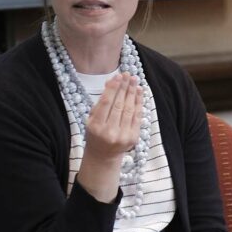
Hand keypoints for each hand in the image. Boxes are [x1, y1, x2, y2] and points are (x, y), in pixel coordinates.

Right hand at [76, 73, 142, 202]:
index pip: (106, 103)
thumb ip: (101, 102)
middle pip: (119, 105)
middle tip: (128, 75)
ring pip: (129, 110)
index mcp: (96, 126)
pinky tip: (139, 92)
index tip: (118, 76)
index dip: (113, 89)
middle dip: (125, 88)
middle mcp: (110, 132)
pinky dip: (139, 103)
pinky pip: (137, 117)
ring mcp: (123, 136)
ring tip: (135, 81)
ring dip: (133, 93)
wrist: (103, 156)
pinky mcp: (133, 138)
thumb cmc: (96, 133)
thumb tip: (112, 82)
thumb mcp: (92, 119)